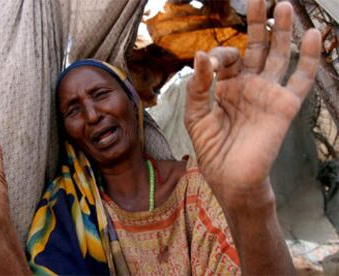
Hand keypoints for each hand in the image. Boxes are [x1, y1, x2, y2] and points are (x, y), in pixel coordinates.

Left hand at [185, 0, 321, 210]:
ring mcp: (268, 93)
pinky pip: (301, 79)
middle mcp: (248, 86)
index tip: (212, 63)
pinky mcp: (284, 105)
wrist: (231, 177)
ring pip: (280, 56)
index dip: (219, 55)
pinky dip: (309, 58)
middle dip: (257, 24)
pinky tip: (312, 35)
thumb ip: (198, 86)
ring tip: (284, 6)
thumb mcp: (196, 115)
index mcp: (225, 87)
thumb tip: (200, 54)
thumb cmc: (211, 149)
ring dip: (283, 32)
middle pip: (257, 48)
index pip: (226, 59)